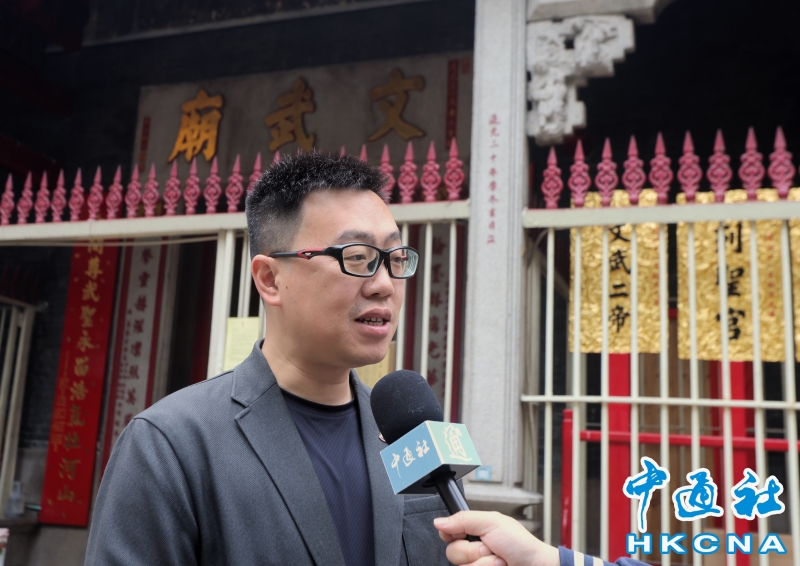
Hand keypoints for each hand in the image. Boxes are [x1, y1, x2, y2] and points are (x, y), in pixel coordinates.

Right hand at [434, 511, 559, 565]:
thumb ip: (464, 519)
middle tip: (490, 548)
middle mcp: (472, 550)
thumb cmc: (521, 544)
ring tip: (499, 561)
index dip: (451, 535)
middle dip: (474, 551)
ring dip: (484, 564)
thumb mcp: (492, 522)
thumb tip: (439, 521)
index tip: (462, 535)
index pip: (447, 533)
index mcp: (473, 531)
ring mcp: (477, 565)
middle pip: (452, 553)